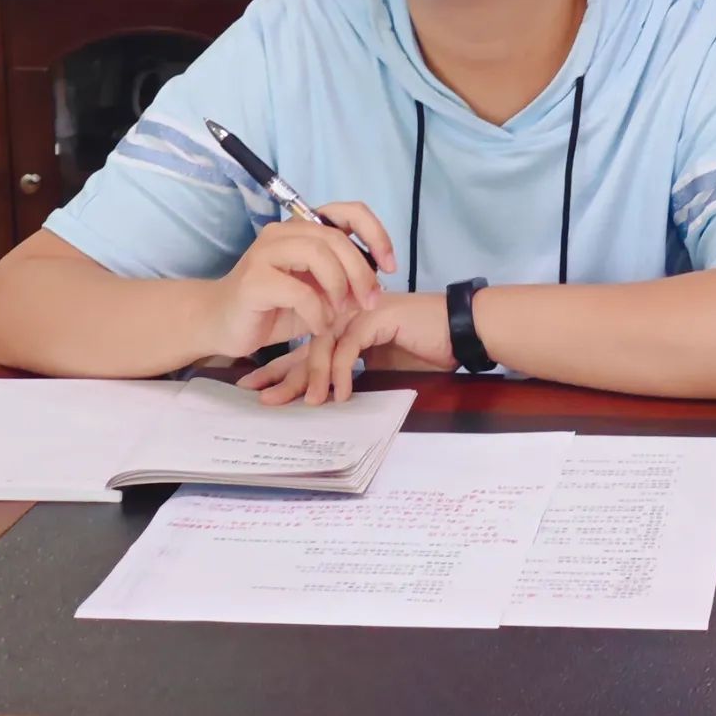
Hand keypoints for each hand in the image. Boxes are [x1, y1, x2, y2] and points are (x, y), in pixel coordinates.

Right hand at [203, 202, 395, 358]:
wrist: (220, 325)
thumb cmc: (273, 309)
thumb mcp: (317, 291)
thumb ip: (343, 280)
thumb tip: (377, 282)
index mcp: (302, 229)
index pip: (348, 212)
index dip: (376, 234)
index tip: (391, 266)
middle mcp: (283, 232)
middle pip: (336, 238)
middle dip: (362, 272)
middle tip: (370, 301)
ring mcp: (265, 253)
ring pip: (318, 254)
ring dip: (340, 287)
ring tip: (341, 313)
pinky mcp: (254, 280)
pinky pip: (300, 291)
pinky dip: (318, 313)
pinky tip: (318, 328)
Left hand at [238, 291, 454, 403]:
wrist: (459, 331)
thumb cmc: (425, 349)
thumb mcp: (381, 368)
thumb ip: (351, 373)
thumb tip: (323, 396)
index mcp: (345, 325)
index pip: (306, 347)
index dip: (281, 369)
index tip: (257, 389)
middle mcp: (346, 314)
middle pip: (305, 345)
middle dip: (280, 372)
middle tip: (257, 394)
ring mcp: (359, 312)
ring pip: (322, 344)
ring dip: (311, 377)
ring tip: (307, 404)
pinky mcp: (374, 317)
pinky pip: (348, 347)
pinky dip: (341, 372)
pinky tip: (339, 394)